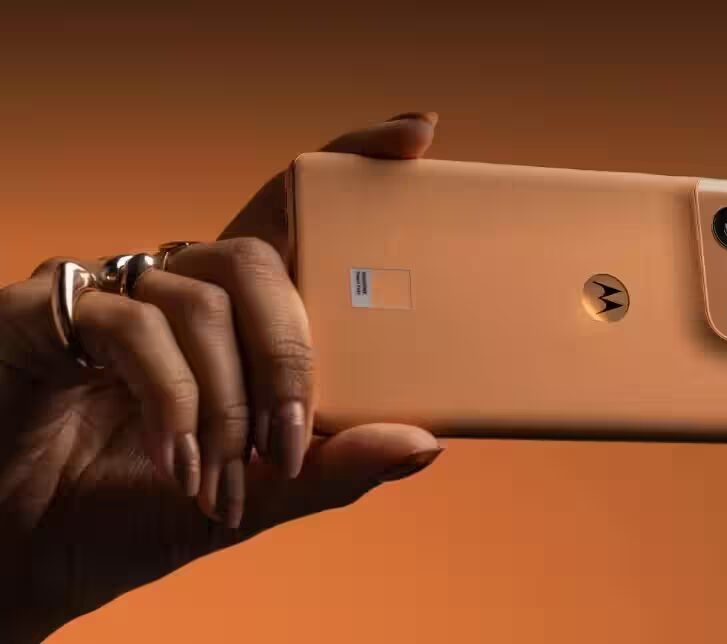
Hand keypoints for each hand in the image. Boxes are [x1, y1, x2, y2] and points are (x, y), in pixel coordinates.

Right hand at [0, 113, 441, 642]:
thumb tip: (426, 444)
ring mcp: (117, 295)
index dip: (350, 164)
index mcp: (237, 317)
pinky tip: (174, 455)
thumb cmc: (144, 510)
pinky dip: (169, 397)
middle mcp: (180, 289)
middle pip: (260, 259)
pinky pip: (134, 325)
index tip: (418, 133)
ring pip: (206, 296)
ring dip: (228, 399)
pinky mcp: (53, 313)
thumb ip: (333, 467)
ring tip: (223, 472)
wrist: (33, 558)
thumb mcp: (256, 497)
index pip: (295, 220)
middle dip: (292, 355)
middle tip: (290, 439)